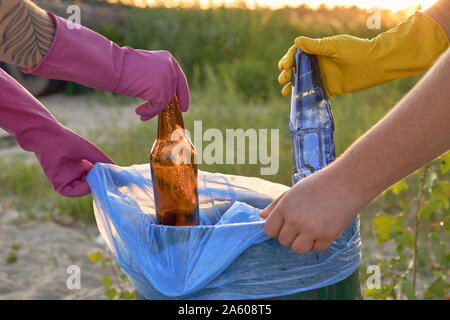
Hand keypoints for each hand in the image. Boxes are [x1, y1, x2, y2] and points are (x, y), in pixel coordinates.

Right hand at [0, 69, 113, 196]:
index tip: (108, 173)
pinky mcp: (73, 169)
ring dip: (97, 171)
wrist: (43, 130)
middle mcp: (66, 184)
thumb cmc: (60, 141)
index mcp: (63, 185)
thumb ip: (99, 159)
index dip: (97, 182)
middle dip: (100, 177)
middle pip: (89, 185)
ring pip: (90, 179)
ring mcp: (70, 177)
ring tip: (105, 164)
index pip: (85, 189)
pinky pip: (87, 171)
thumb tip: (116, 168)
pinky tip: (100, 162)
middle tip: (112, 170)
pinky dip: (93, 167)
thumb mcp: (83, 149)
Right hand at [23, 12, 188, 120]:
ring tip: (140, 111)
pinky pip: (159, 105)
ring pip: (166, 100)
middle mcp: (169, 64)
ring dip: (154, 108)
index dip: (182, 91)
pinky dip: (149, 110)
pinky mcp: (159, 85)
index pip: (179, 76)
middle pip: (177, 89)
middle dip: (174, 103)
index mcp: (165, 58)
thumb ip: (150, 77)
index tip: (184, 104)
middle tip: (170, 113)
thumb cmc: (114, 66)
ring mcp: (165, 74)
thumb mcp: (136, 71)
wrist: (101, 62)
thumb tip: (154, 87)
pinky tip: (137, 112)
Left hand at [259, 169, 360, 253]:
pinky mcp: (327, 236)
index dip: (276, 229)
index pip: (269, 230)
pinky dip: (320, 242)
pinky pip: (316, 248)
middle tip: (303, 223)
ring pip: (297, 249)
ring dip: (303, 242)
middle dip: (291, 235)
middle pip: (283, 240)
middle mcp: (295, 220)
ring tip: (312, 228)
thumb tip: (262, 216)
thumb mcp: (293, 191)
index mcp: (284, 207)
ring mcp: (311, 229)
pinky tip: (325, 227)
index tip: (286, 224)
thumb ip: (276, 205)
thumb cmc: (318, 184)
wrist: (346, 183)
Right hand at [278, 12, 448, 96]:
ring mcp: (324, 76)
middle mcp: (320, 63)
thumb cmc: (357, 50)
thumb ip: (316, 46)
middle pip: (298, 69)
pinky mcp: (331, 88)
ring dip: (294, 86)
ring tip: (285, 91)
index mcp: (319, 50)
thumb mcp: (334, 46)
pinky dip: (306, 97)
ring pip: (304, 82)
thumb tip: (296, 41)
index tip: (284, 65)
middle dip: (288, 73)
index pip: (298, 54)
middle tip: (283, 78)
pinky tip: (298, 100)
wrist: (377, 64)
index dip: (289, 59)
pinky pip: (315, 93)